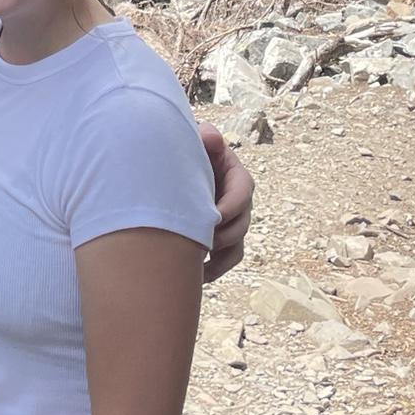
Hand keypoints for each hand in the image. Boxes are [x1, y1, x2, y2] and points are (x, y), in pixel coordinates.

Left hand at [198, 121, 252, 282]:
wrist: (170, 167)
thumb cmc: (185, 151)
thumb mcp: (196, 140)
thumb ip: (205, 137)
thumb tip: (211, 137)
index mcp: (236, 175)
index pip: (244, 191)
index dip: (232, 205)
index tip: (214, 216)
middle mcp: (238, 201)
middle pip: (242, 223)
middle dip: (224, 235)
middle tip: (201, 241)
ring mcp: (231, 222)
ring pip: (235, 247)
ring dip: (219, 259)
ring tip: (198, 265)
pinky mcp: (220, 238)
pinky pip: (225, 260)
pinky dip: (213, 269)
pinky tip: (196, 277)